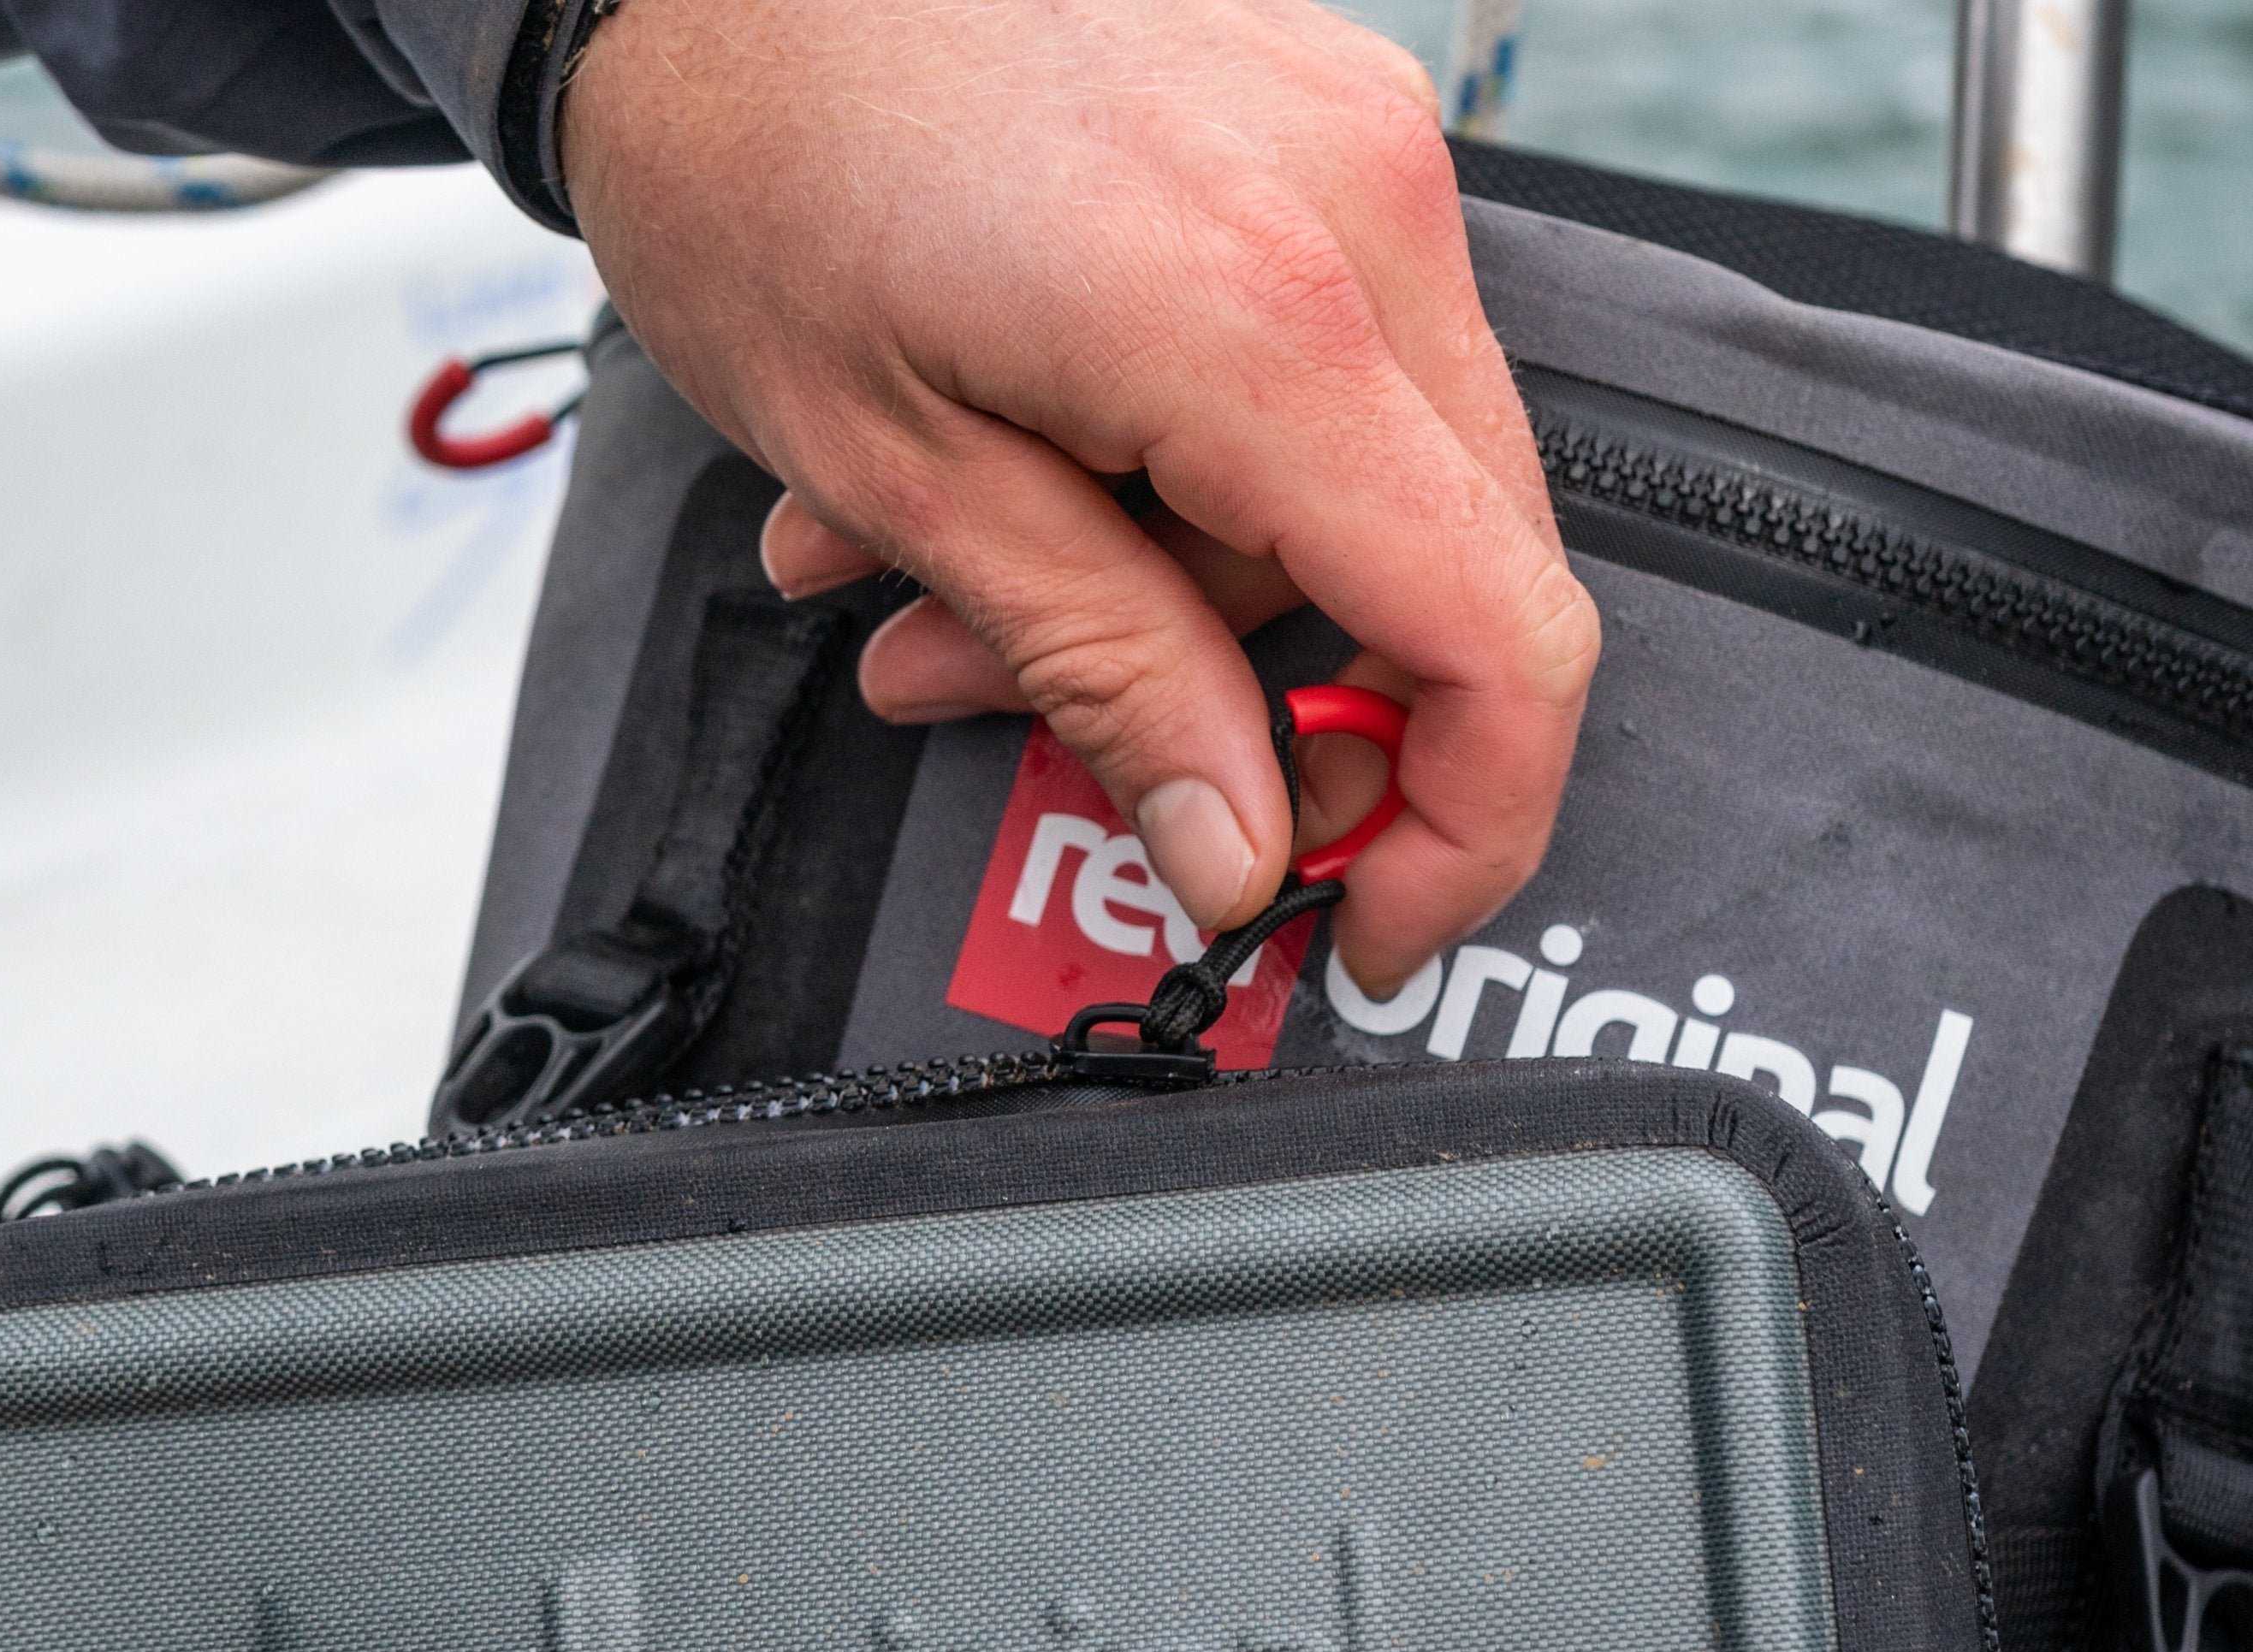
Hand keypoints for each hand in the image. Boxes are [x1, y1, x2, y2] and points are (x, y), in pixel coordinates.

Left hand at [558, 0, 1595, 994]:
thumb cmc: (754, 163)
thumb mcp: (909, 484)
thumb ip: (1109, 679)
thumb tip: (1240, 850)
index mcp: (1262, 312)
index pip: (1499, 633)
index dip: (1465, 825)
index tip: (1371, 922)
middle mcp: (1356, 202)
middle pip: (1446, 570)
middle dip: (1256, 704)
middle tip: (1054, 731)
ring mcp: (1349, 145)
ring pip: (1361, 488)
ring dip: (1163, 590)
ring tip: (935, 588)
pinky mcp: (1312, 128)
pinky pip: (1314, 370)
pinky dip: (1174, 470)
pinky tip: (1006, 472)